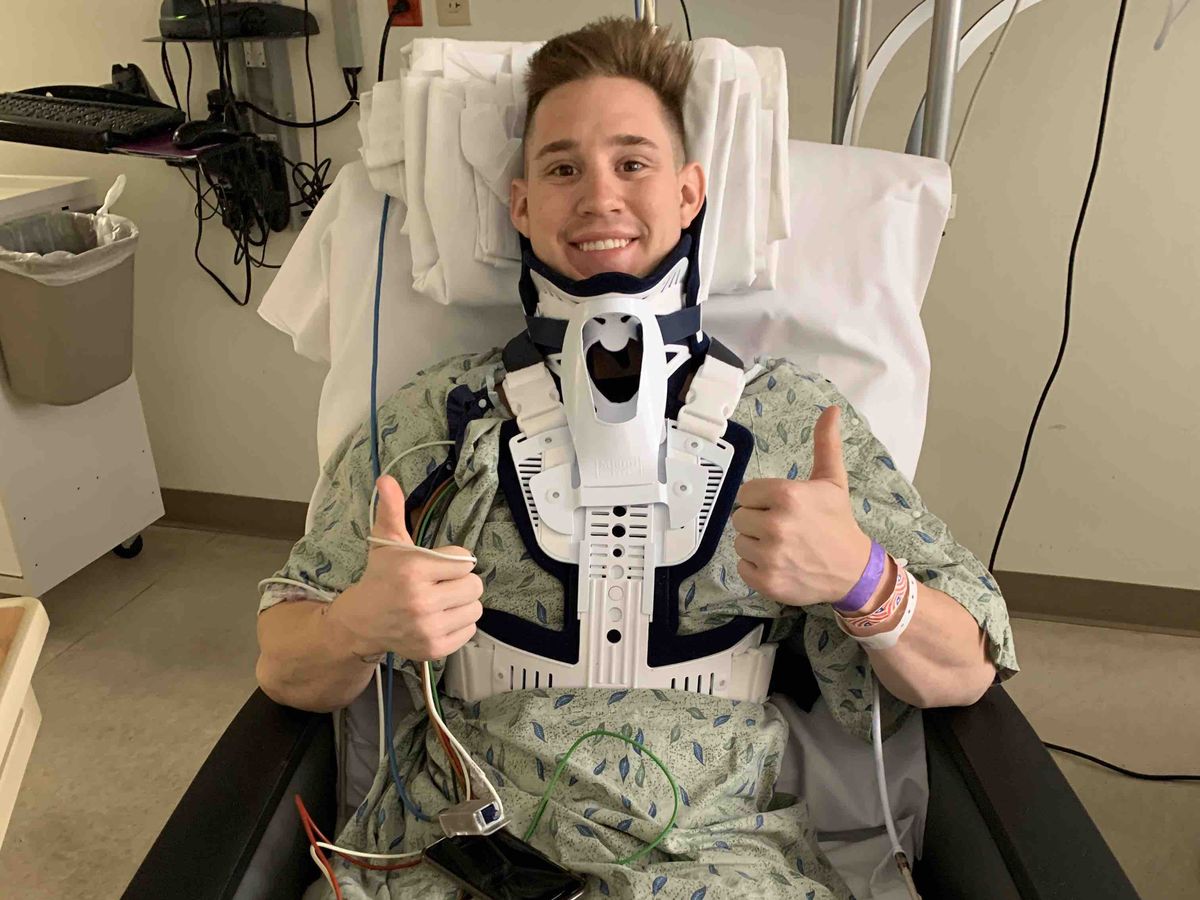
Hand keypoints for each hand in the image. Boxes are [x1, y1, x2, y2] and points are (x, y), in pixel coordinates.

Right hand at [327, 475, 482, 660]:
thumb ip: (393, 510)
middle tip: (441, 584)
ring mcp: (429, 628)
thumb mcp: (387, 543)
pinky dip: (459, 623)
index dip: (453, 561)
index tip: (436, 566)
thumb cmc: (380, 578)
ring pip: (476, 608)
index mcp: (413, 570)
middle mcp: (422, 601)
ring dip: (463, 603)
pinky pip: (470, 629)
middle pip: (475, 585)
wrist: (361, 622)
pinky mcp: (435, 648)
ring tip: (441, 601)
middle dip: (460, 582)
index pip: (466, 560)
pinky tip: (439, 618)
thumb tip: (387, 479)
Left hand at [732, 405, 870, 606]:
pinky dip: (756, 566)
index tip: (780, 507)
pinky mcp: (766, 580)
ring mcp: (770, 555)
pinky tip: (779, 562)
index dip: (761, 499)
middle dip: (758, 520)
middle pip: (739, 517)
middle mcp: (776, 524)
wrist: (853, 570)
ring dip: (756, 544)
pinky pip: (742, 566)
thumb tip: (831, 410)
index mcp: (787, 495)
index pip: (746, 492)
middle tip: (784, 527)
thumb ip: (825, 444)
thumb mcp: (832, 480)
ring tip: (783, 545)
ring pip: (740, 542)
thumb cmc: (838, 522)